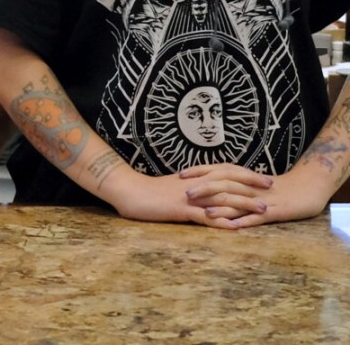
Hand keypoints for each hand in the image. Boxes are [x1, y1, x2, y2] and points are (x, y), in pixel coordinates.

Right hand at [104, 162, 271, 227]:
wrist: (128, 190)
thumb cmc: (148, 190)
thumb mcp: (173, 186)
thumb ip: (192, 187)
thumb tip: (207, 190)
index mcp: (194, 178)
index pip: (224, 171)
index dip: (244, 173)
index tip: (262, 177)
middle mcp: (195, 185)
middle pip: (228, 181)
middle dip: (251, 185)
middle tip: (271, 188)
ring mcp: (188, 198)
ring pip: (221, 198)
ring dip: (244, 204)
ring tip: (263, 210)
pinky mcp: (180, 211)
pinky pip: (204, 217)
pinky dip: (221, 222)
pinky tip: (235, 227)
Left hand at [197, 165, 329, 228]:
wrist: (303, 190)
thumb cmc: (272, 188)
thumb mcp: (248, 182)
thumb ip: (228, 182)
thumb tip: (204, 183)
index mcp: (241, 177)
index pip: (216, 170)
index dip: (198, 172)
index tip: (179, 175)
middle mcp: (248, 186)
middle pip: (224, 184)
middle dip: (204, 188)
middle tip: (185, 192)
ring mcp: (260, 199)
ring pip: (238, 202)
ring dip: (221, 207)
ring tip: (204, 212)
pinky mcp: (273, 212)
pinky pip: (256, 218)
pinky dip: (244, 221)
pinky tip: (232, 227)